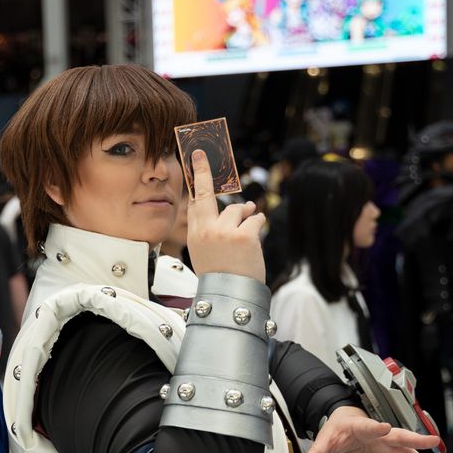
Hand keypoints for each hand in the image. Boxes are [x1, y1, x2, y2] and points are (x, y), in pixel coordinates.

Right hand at [186, 149, 266, 283]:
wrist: (230, 298)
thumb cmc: (222, 276)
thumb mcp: (208, 252)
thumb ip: (217, 229)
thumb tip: (244, 206)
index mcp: (195, 236)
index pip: (194, 202)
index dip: (196, 179)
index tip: (196, 160)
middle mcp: (206, 231)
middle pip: (205, 194)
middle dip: (204, 171)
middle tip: (202, 154)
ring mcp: (224, 233)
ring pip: (238, 209)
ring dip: (246, 216)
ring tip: (248, 230)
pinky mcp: (243, 236)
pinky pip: (255, 219)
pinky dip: (258, 224)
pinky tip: (256, 234)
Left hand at [297, 405, 439, 452]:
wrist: (345, 424)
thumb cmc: (339, 427)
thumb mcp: (324, 438)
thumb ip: (315, 451)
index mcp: (362, 427)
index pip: (370, 426)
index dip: (378, 428)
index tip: (386, 427)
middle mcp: (379, 436)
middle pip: (398, 437)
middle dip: (414, 440)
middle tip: (431, 440)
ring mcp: (384, 449)